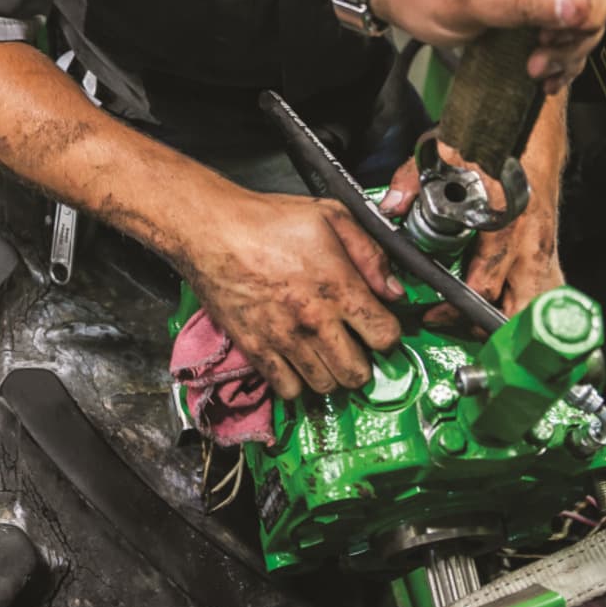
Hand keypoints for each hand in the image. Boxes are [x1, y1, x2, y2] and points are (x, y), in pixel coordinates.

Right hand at [185, 187, 405, 399]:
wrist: (211, 230)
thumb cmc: (267, 220)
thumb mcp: (330, 216)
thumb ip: (370, 253)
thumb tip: (393, 290)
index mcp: (339, 287)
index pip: (386, 337)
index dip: (387, 332)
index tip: (376, 325)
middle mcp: (314, 320)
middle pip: (358, 373)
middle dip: (362, 360)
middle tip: (352, 343)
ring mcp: (283, 339)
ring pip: (326, 386)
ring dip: (330, 372)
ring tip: (323, 351)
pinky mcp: (255, 349)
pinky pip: (287, 390)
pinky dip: (296, 382)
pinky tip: (296, 359)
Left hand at [380, 142, 564, 321]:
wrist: (534, 126)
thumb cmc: (492, 141)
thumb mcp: (442, 152)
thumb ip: (411, 179)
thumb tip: (390, 206)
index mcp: (504, 222)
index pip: (486, 282)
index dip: (458, 307)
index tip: (435, 314)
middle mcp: (531, 241)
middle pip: (523, 306)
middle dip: (492, 326)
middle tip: (461, 329)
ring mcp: (547, 246)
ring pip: (543, 302)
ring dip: (516, 320)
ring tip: (483, 324)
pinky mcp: (552, 246)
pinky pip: (550, 286)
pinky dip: (533, 305)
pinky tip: (509, 310)